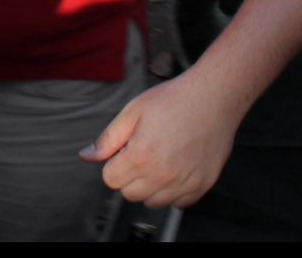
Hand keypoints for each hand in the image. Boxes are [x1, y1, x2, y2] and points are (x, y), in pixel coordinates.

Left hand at [80, 70, 240, 208]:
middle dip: (130, 175)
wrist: (213, 97)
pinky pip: (179, 203)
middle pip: (130, 194)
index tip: (126, 150)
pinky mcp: (202, 185)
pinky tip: (177, 168)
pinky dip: (175, 191)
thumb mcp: (133, 111)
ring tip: (161, 159)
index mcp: (140, 157)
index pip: (110, 180)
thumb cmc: (175, 100)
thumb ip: (108, 138)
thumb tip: (87, 155)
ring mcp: (184, 183)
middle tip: (144, 152)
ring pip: (153, 202)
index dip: (115, 162)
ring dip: (151, 185)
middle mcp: (162, 175)